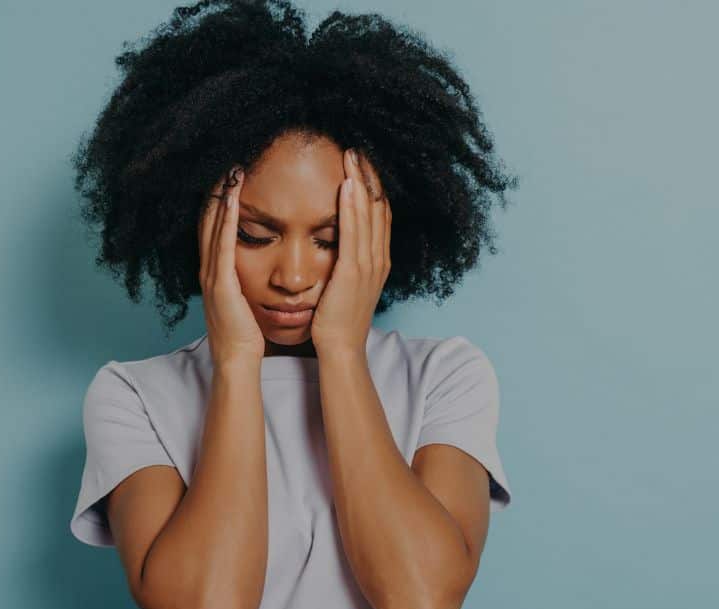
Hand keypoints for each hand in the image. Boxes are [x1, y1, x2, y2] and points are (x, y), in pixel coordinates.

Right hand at [198, 166, 263, 365]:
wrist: (238, 359)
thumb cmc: (245, 333)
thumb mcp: (243, 299)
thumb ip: (245, 279)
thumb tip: (257, 264)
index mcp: (216, 272)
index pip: (215, 228)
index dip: (218, 201)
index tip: (229, 176)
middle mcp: (209, 269)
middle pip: (208, 221)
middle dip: (215, 191)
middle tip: (225, 162)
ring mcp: (212, 275)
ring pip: (212, 227)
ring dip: (219, 197)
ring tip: (227, 170)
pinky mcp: (220, 283)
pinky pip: (222, 245)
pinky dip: (224, 220)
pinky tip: (230, 200)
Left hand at [310, 148, 391, 355]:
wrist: (341, 349)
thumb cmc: (338, 321)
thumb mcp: (347, 286)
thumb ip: (347, 263)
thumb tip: (338, 245)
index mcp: (378, 261)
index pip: (380, 215)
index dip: (373, 187)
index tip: (362, 164)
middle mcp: (378, 258)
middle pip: (378, 207)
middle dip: (369, 176)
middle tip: (359, 149)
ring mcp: (369, 265)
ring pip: (368, 214)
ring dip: (360, 182)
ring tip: (352, 156)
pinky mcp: (353, 271)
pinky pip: (353, 232)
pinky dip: (351, 206)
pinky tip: (345, 185)